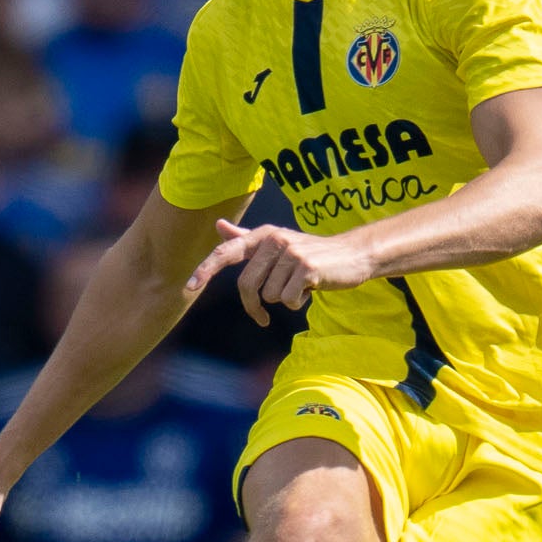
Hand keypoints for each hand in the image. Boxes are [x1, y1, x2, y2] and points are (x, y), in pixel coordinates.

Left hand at [184, 218, 380, 324]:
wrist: (352, 255)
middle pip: (248, 285)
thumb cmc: (310, 253)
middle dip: (255, 305)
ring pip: (271, 296)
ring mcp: (291, 253)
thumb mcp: (277, 243)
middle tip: (263, 315)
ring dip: (286, 299)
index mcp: (263, 235)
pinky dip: (299, 303)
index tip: (189, 286)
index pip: (227, 252)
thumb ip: (246, 239)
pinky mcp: (307, 268)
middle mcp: (274, 240)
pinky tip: (312, 288)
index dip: (206, 269)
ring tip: (301, 285)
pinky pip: (289, 300)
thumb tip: (218, 225)